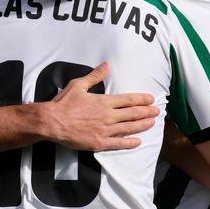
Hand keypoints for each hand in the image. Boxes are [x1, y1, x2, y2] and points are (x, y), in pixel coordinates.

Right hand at [42, 62, 158, 150]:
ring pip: (129, 128)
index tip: (151, 99)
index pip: (128, 100)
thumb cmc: (64, 103)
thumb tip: (107, 65)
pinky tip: (138, 142)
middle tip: (157, 112)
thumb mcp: (79, 84)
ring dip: (142, 125)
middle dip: (147, 112)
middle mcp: (108, 116)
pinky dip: (129, 143)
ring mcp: (104, 130)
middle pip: (132, 114)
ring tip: (152, 124)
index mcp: (104, 102)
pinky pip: (118, 143)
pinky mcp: (99, 143)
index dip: (142, 99)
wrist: (52, 122)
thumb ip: (95, 76)